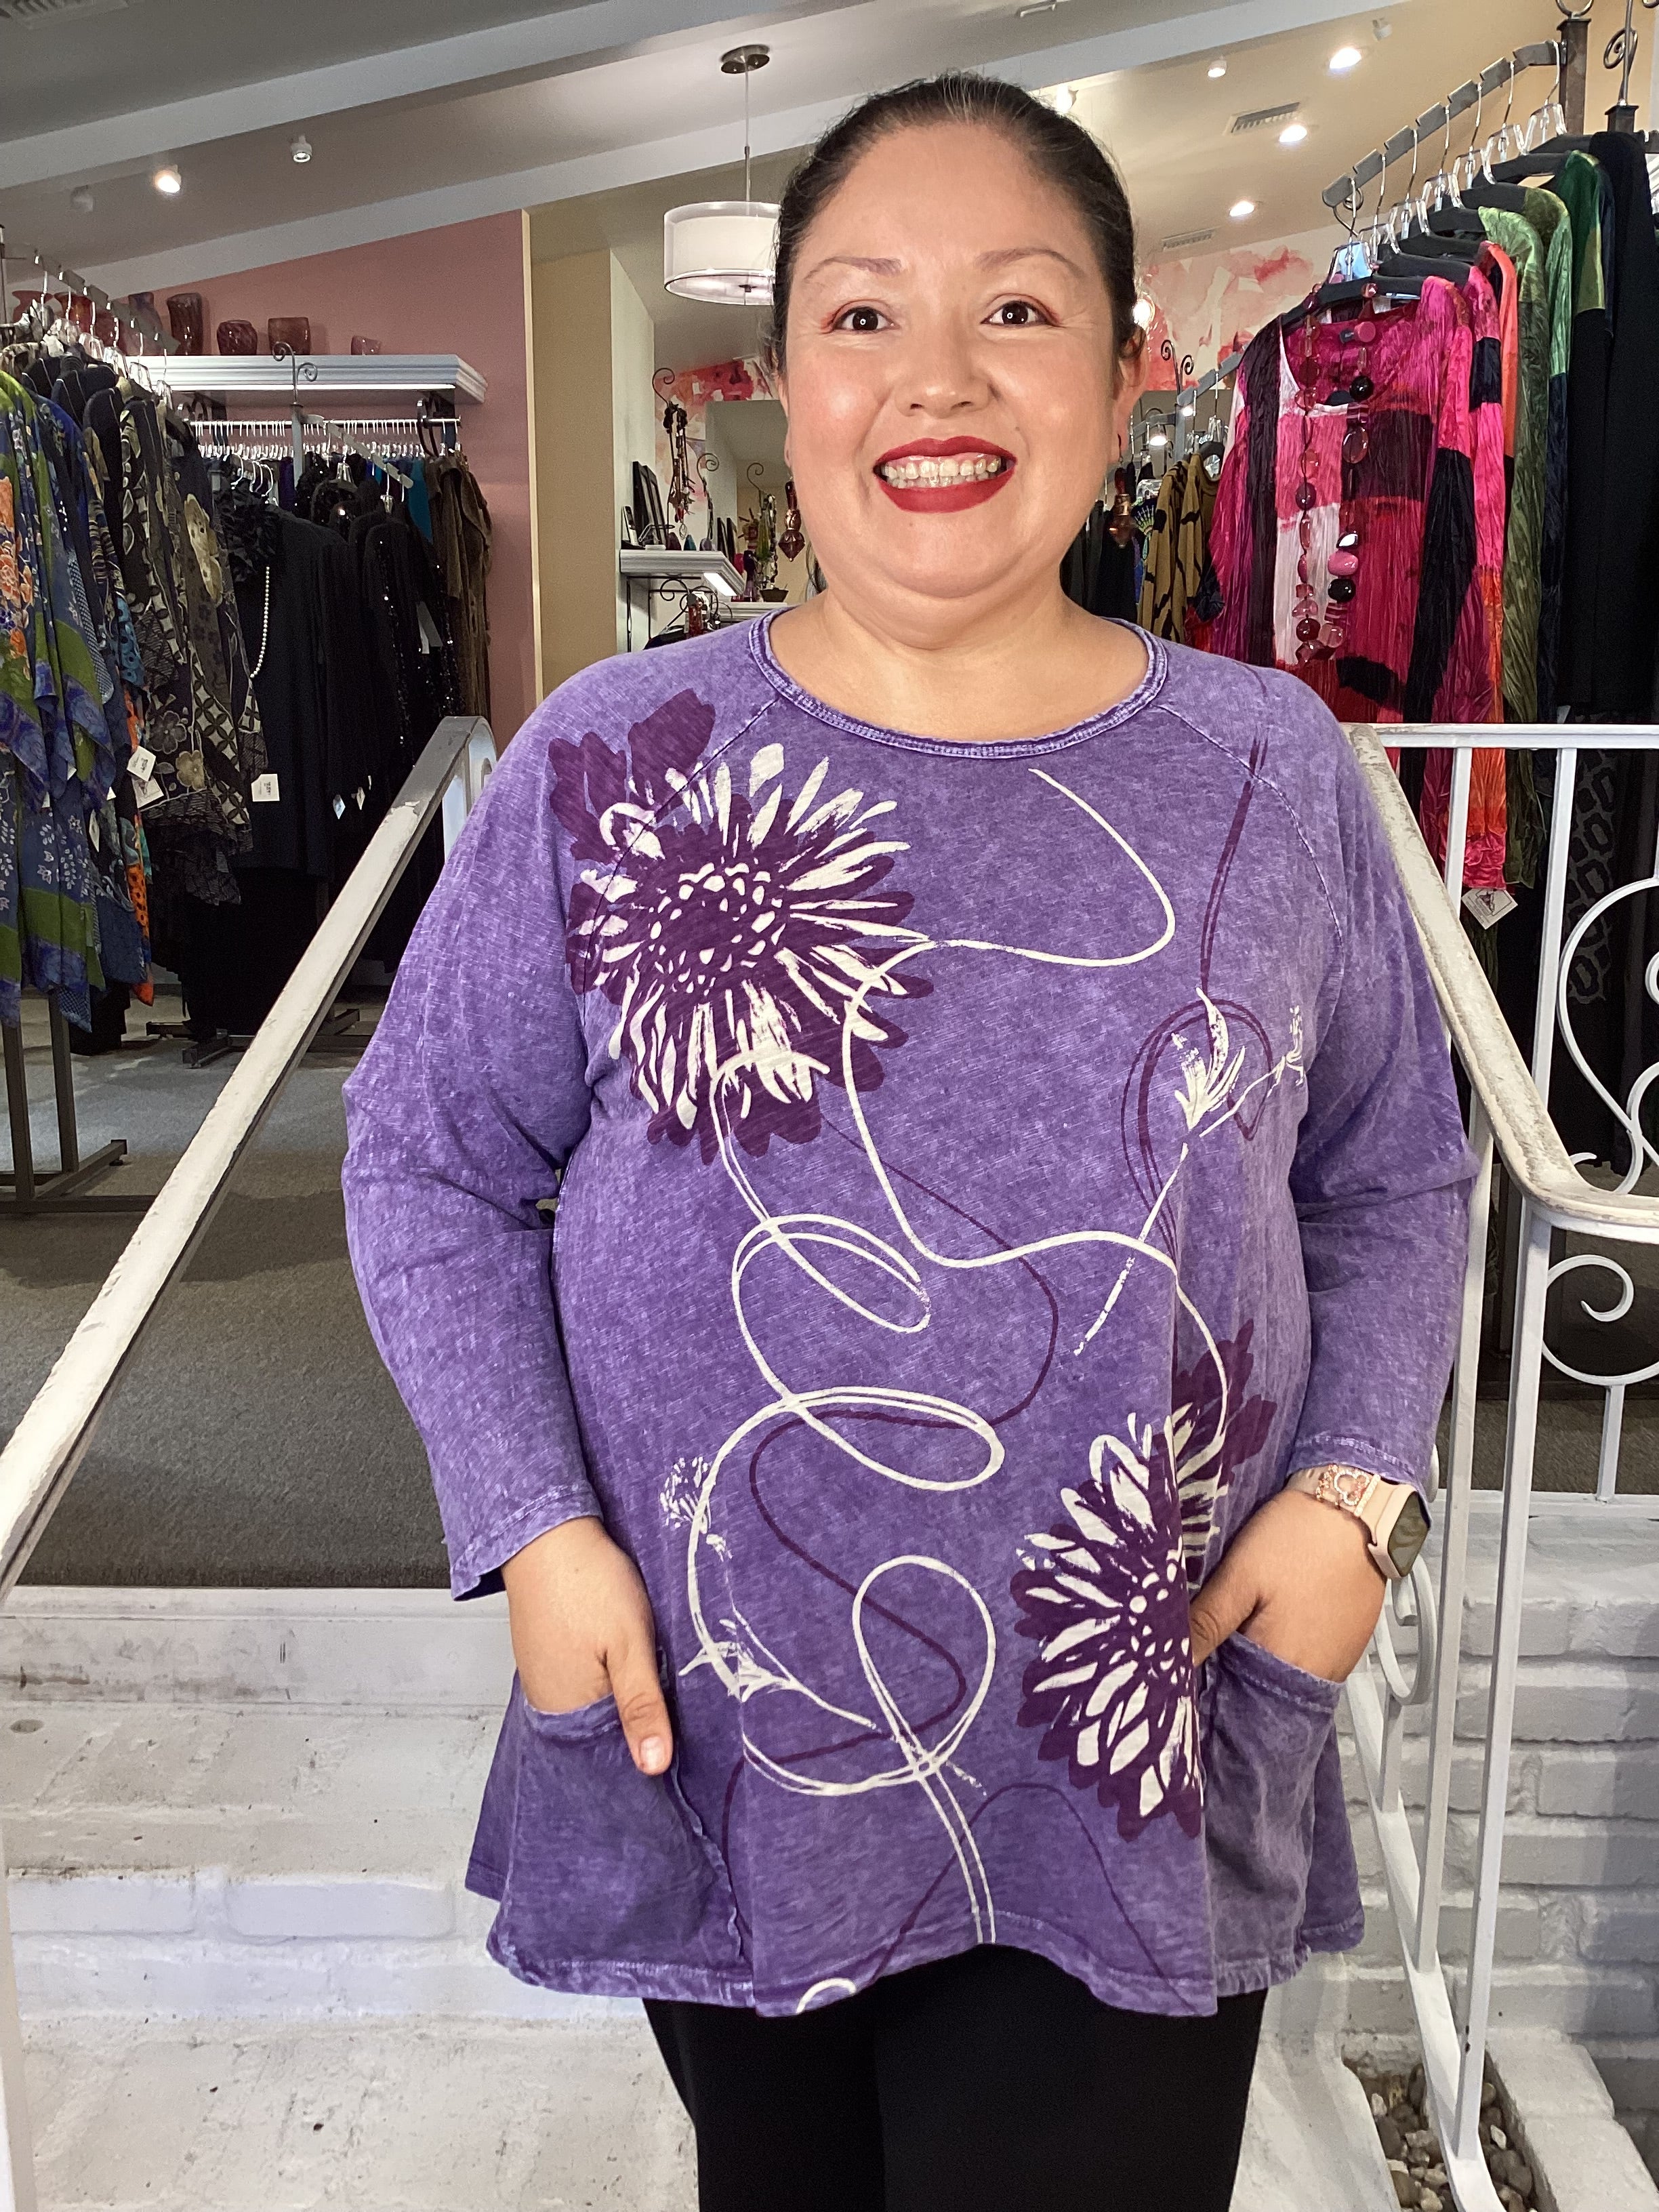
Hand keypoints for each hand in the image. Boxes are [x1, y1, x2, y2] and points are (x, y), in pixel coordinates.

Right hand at [501, 1516, 672, 1775]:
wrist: (548, 1531)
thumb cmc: (587, 1581)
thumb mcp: (629, 1643)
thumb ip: (642, 1706)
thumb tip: (654, 1765)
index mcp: (567, 1710)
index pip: (613, 1754)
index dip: (648, 1742)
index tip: (675, 1726)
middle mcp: (549, 1702)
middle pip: (604, 1730)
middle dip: (637, 1716)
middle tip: (662, 1682)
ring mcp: (544, 1677)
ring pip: (596, 1703)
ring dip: (622, 1692)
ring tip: (643, 1666)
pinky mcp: (547, 1655)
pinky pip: (583, 1680)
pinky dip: (606, 1672)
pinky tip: (620, 1652)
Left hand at [1188, 1488, 1384, 1682]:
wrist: (1356, 1504)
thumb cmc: (1299, 1535)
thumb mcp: (1239, 1576)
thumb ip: (1206, 1624)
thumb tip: (1172, 1660)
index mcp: (1284, 1664)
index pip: (1238, 1708)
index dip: (1209, 1696)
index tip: (1186, 1679)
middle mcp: (1317, 1674)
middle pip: (1263, 1696)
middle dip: (1232, 1680)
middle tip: (1209, 1647)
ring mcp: (1338, 1660)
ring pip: (1285, 1678)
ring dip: (1259, 1665)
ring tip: (1239, 1632)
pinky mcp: (1349, 1642)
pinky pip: (1309, 1662)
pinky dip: (1285, 1650)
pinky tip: (1271, 1623)